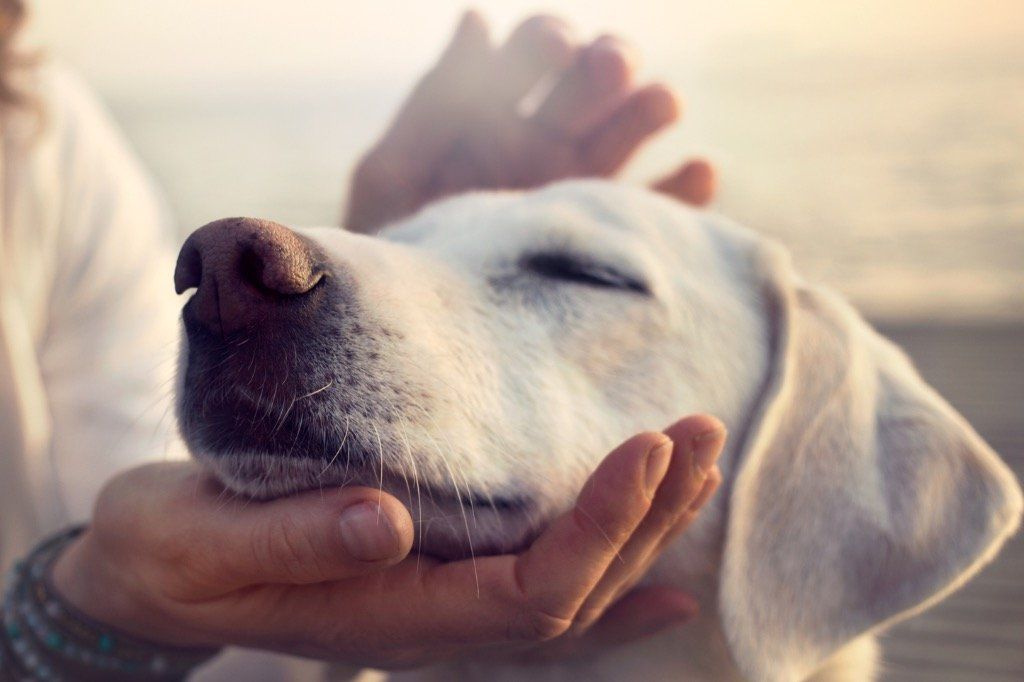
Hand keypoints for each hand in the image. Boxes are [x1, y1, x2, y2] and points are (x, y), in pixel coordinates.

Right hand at [52, 416, 723, 667]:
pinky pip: (544, 602)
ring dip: (645, 532)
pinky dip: (615, 590)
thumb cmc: (172, 554)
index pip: (530, 590)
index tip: (647, 446)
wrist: (152, 576)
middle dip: (647, 513)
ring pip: (574, 592)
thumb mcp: (205, 542)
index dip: (600, 526)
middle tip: (699, 430)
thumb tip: (387, 519)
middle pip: (575, 590)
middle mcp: (434, 625)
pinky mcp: (436, 584)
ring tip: (699, 465)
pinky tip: (668, 583)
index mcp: (390, 615)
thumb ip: (292, 537)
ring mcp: (442, 613)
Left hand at [345, 12, 715, 233]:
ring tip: (662, 102)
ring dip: (650, 108)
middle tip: (610, 68)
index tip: (555, 47)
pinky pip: (659, 211)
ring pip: (630, 133)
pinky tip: (699, 172)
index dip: (546, 43)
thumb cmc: (392, 254)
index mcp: (493, 115)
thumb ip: (433, 105)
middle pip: (592, 83)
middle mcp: (545, 143)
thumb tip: (479, 19)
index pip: (533, 55)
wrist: (417, 338)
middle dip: (606, 64)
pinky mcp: (610, 240)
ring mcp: (582, 190)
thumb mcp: (394, 176)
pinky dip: (685, 191)